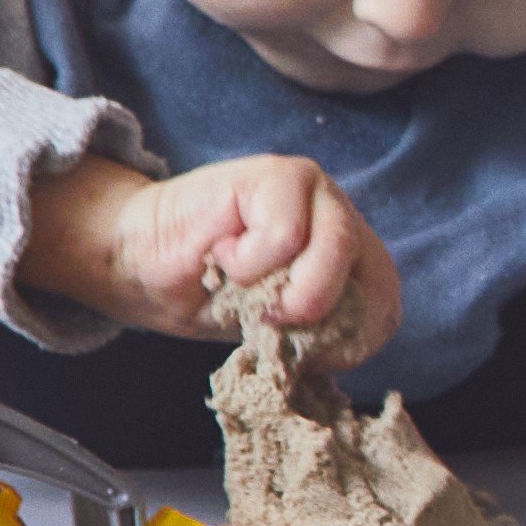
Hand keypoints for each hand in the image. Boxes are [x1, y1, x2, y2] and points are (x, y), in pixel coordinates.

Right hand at [39, 154, 394, 362]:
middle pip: (375, 280)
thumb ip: (318, 333)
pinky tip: (222, 251)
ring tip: (243, 283)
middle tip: (270, 322)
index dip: (350, 342)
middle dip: (320, 318)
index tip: (302, 351)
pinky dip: (248, 261)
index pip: (385, 306)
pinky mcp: (277, 174)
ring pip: (336, 250)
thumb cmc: (209, 293)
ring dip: (286, 290)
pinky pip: (285, 233)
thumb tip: (343, 349)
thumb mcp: (274, 330)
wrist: (140, 264)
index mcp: (351, 258)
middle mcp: (341, 218)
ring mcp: (314, 190)